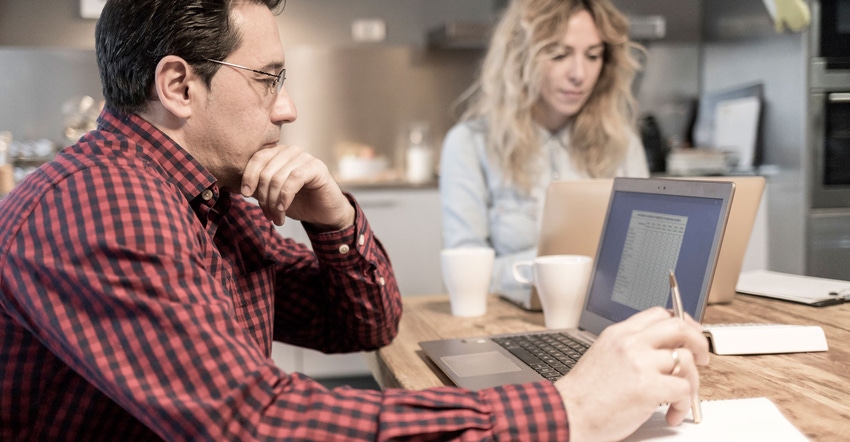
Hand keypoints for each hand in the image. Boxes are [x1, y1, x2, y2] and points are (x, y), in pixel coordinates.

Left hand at [241, 144, 354, 229]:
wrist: (324, 213)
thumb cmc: (298, 202)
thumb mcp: (272, 195)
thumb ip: (257, 187)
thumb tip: (236, 185)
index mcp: (278, 153)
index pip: (257, 158)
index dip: (248, 176)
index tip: (245, 194)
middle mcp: (291, 151)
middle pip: (266, 171)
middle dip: (264, 197)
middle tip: (267, 215)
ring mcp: (305, 157)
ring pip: (278, 177)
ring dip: (274, 202)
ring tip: (276, 218)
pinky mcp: (317, 167)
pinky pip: (294, 179)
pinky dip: (285, 197)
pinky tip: (284, 209)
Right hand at [553, 307, 708, 441]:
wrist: (567, 413)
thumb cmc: (582, 395)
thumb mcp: (602, 356)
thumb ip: (629, 349)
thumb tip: (660, 353)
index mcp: (619, 334)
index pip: (659, 314)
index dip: (681, 323)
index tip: (688, 337)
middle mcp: (631, 343)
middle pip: (679, 327)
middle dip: (698, 342)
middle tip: (702, 358)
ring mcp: (640, 364)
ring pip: (687, 359)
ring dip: (693, 381)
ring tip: (682, 397)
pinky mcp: (648, 388)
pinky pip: (683, 389)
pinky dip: (684, 404)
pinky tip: (671, 413)